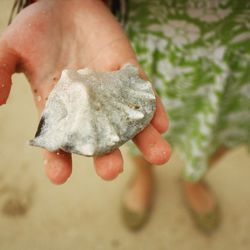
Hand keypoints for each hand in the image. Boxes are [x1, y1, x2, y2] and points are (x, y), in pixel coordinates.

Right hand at [0, 0, 170, 183]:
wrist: (65, 3)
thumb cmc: (38, 27)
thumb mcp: (12, 47)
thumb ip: (1, 71)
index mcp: (60, 106)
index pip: (61, 139)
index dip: (58, 158)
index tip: (60, 175)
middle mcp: (89, 105)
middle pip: (100, 137)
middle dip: (107, 155)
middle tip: (111, 171)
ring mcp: (111, 91)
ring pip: (129, 121)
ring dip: (144, 139)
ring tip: (159, 155)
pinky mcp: (128, 73)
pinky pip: (143, 93)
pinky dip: (154, 108)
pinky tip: (162, 124)